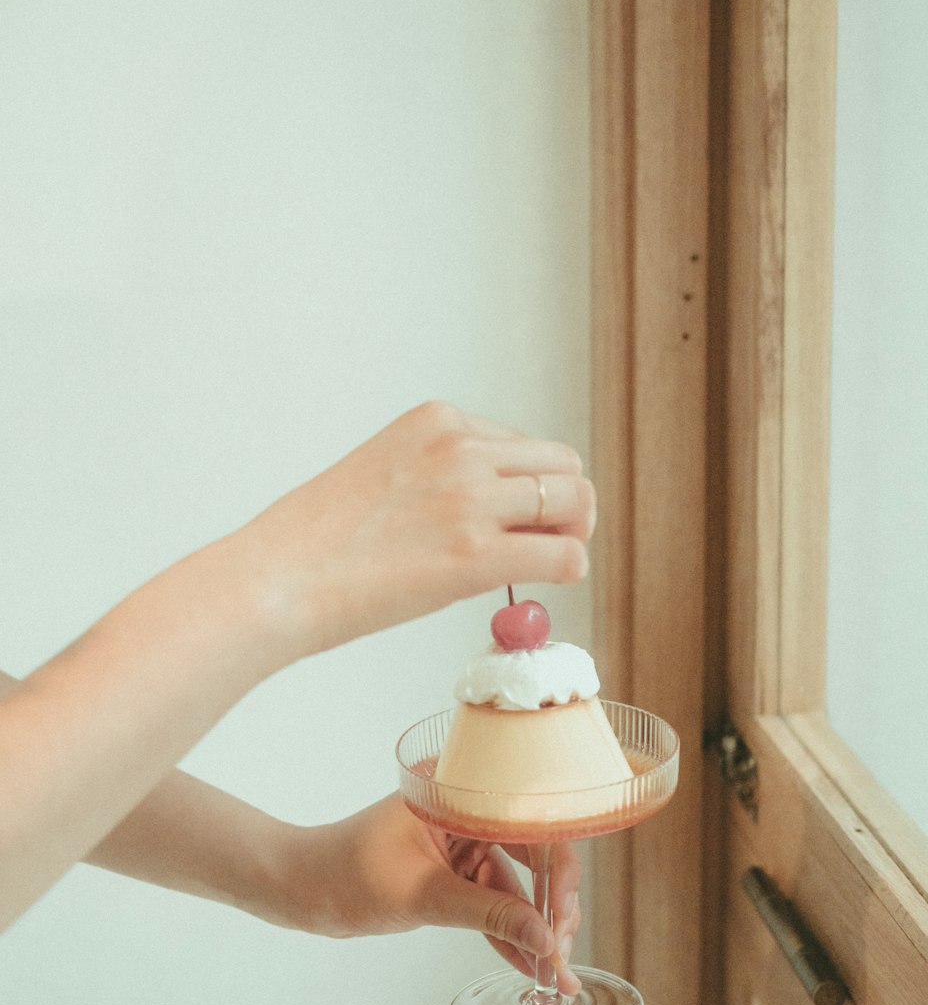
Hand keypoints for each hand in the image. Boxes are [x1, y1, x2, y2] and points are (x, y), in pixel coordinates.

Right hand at [236, 401, 595, 661]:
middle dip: (567, 504)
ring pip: (575, 503)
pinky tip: (548, 583)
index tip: (517, 519)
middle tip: (551, 541)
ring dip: (572, 534)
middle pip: (563, 465)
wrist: (275, 581)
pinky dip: (570, 569)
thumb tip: (495, 510)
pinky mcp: (476, 554)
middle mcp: (460, 447)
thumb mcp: (384, 471)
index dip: (530, 486)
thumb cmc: (316, 542)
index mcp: (437, 420)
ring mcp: (470, 497)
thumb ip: (440, 475)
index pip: (523, 445)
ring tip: (548, 562)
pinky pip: (566, 554)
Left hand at [283, 794, 583, 994]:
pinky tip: (532, 963)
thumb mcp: (423, 896)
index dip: (556, 871)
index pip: (529, 824)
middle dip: (550, 907)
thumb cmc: (346, 873)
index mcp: (459, 791)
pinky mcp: (453, 871)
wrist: (301, 889)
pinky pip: (491, 900)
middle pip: (531, 855)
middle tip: (561, 952)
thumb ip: (488, 915)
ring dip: (533, 927)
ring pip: (514, 885)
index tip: (563, 917)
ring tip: (555, 971)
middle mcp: (467, 810)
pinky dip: (508, 931)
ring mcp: (461, 842)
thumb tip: (545, 939)